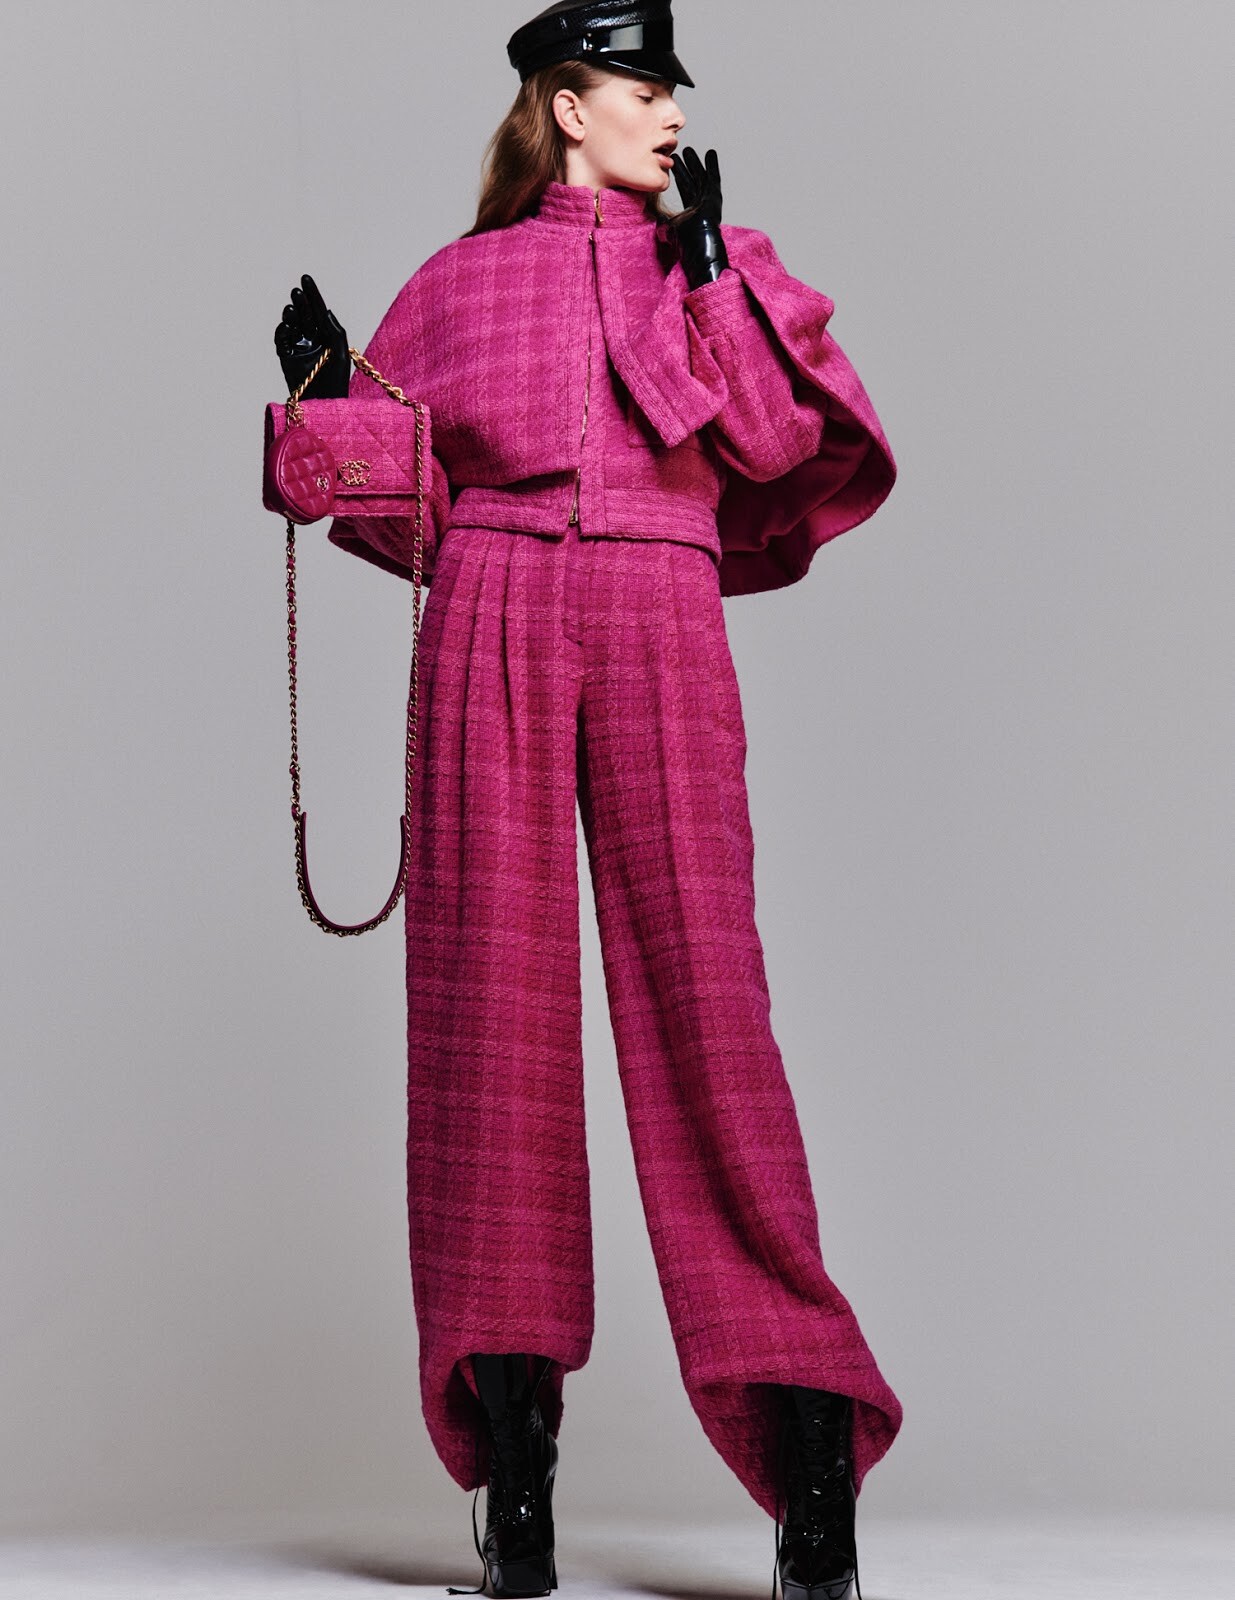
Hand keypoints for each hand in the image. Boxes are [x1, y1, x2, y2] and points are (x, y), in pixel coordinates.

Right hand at [273, 273, 350, 398]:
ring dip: (291, 315)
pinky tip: (286, 326)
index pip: (318, 310)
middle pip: (303, 315)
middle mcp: (311, 339)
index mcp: (326, 335)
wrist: (324, 403)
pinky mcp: (286, 357)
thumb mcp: (341, 353)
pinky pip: (281, 340)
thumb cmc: (337, 380)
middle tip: (298, 291)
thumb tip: (325, 310)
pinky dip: (282, 331)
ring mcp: (298, 347)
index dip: (313, 294)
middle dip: (300, 302)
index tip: (306, 278)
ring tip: (292, 309)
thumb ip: (335, 331)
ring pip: (291, 325)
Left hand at [669, 146, 728, 289]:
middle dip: (687, 165)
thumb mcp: (668, 228)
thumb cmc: (685, 245)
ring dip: (695, 162)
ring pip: (701, 176)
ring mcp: (708, 201)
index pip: (685, 187)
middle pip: (693, 179)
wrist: (698, 251)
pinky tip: (710, 153)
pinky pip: (713, 178)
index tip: (675, 161)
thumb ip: (661, 219)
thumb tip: (650, 214)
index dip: (680, 174)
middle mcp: (701, 204)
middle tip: (682, 151)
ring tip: (689, 149)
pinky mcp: (714, 199)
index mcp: (691, 210)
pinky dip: (712, 166)